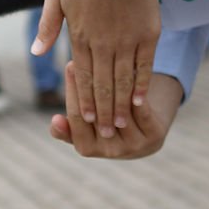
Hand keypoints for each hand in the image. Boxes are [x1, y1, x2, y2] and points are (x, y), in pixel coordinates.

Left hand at [33, 0, 173, 136]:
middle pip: (102, 85)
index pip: (80, 76)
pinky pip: (145, 65)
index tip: (85, 120)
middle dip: (102, 112)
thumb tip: (36, 52)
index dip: (83, 100)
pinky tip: (140, 100)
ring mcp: (127, 39)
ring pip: (123, 80)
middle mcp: (103, 42)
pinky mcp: (148, 33)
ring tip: (121, 125)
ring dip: (121, 105)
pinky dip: (142, 84)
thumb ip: (47, 25)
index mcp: (79, 34)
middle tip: (105, 135)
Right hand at [50, 70, 182, 158]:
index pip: (76, 116)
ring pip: (119, 110)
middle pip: (97, 113)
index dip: (74, 90)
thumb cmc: (107, 121)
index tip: (72, 65)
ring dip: (113, 83)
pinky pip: (141, 109)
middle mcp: (111, 152)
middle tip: (89, 56)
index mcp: (87, 149)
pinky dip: (134, 90)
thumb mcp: (85, 126)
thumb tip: (54, 121)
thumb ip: (67, 125)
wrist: (144, 128)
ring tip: (107, 58)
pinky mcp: (154, 136)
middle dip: (91, 82)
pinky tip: (128, 70)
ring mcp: (135, 146)